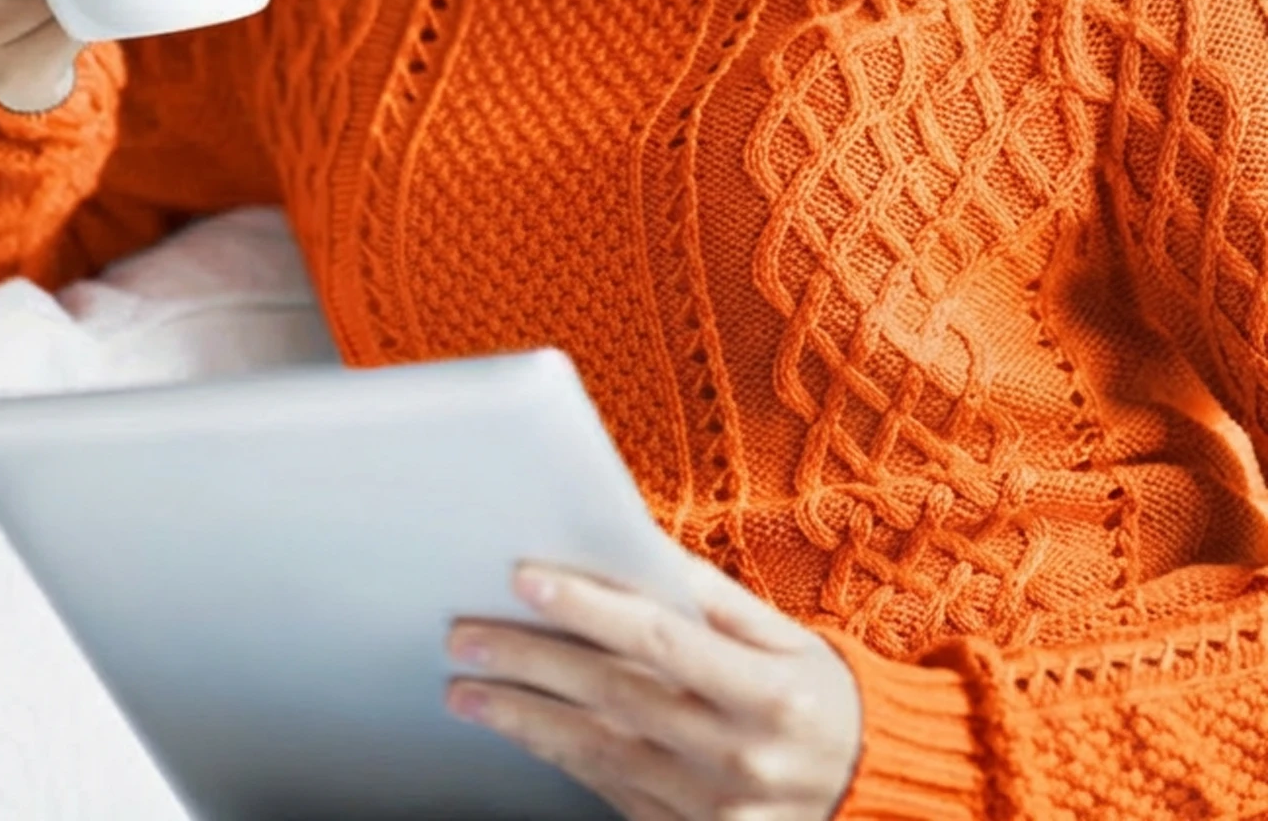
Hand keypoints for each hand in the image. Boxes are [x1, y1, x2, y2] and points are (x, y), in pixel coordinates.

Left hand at [445, 552, 860, 820]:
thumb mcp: (781, 634)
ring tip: (467, 691)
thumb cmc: (816, 694)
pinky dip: (561, 760)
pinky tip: (520, 732)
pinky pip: (613, 796)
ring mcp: (716, 812)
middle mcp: (741, 757)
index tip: (525, 579)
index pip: (659, 641)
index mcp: (767, 692)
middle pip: (614, 699)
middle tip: (464, 637)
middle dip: (530, 664)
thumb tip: (626, 541)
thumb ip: (704, 592)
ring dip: (525, 720)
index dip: (588, 608)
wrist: (870, 791)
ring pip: (599, 756)